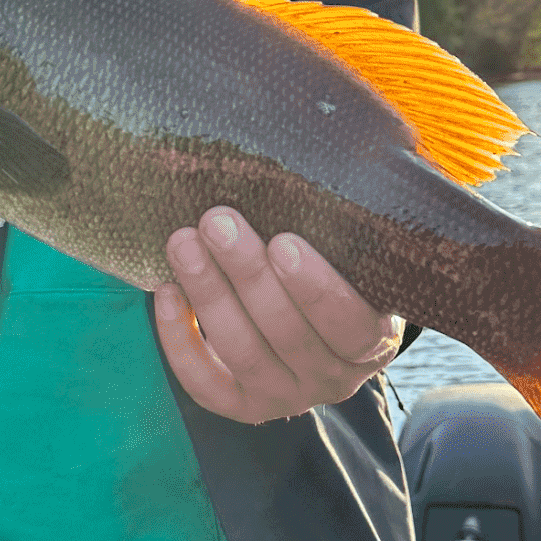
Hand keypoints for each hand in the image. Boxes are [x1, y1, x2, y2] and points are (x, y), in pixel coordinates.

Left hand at [155, 206, 402, 422]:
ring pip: (243, 353)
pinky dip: (181, 342)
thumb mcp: (356, 241)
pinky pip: (208, 385)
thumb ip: (346, 211)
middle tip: (217, 220)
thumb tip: (322, 135)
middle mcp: (334, 377)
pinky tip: (166, 293)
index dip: (317, 288)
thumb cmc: (339, 259)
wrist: (321, 313)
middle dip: (246, 274)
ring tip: (182, 242)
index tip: (284, 241)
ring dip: (209, 294)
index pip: (351, 324)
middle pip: (287, 333)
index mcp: (374, 338)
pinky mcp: (245, 405)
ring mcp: (288, 395)